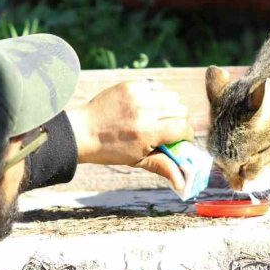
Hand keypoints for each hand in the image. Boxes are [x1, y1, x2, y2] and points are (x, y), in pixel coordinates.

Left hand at [66, 80, 194, 189]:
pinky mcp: (130, 85)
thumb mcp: (138, 160)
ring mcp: (137, 96)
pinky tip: (145, 105)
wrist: (82, 131)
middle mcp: (145, 111)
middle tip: (169, 129)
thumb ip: (163, 167)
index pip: (183, 128)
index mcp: (148, 133)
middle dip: (179, 121)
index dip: (187, 135)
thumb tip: (182, 183)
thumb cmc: (111, 150)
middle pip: (181, 110)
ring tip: (157, 116)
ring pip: (171, 96)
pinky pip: (156, 87)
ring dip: (169, 106)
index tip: (181, 139)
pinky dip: (155, 95)